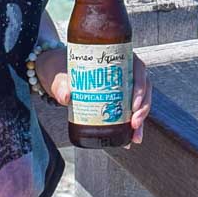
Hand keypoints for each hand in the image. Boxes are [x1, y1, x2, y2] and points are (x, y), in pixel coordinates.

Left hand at [35, 47, 152, 145]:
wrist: (54, 74)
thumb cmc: (59, 67)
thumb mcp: (58, 73)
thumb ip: (61, 83)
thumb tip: (67, 96)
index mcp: (115, 57)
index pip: (137, 67)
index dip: (141, 84)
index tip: (133, 102)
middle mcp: (122, 70)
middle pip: (143, 86)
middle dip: (143, 106)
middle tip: (134, 122)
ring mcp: (120, 86)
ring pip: (139, 100)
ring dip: (141, 119)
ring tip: (134, 136)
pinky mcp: (115, 99)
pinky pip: (129, 111)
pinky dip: (132, 126)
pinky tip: (130, 139)